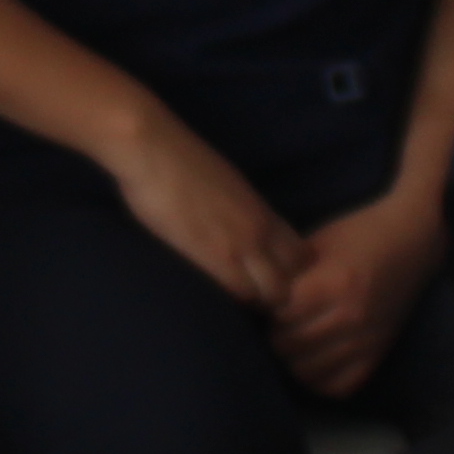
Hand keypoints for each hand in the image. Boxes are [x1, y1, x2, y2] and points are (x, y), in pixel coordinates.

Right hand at [97, 109, 304, 314]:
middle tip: (257, 300)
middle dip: (282, 293)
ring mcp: (242, 243)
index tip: (271, 281)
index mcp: (263, 209)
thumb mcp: (224, 184)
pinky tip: (222, 300)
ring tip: (240, 304)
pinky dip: (238, 302)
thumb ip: (238, 208)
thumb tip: (234, 224)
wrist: (153, 148)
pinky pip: (243, 293)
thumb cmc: (177, 161)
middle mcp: (261, 228)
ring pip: (275, 290)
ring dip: (261, 301)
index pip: (301, 253)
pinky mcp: (216, 256)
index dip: (291, 273)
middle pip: (296, 275)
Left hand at [265, 185, 440, 401]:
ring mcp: (366, 339)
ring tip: (293, 340)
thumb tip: (255, 302)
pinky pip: (339, 387)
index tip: (267, 302)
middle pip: (288, 346)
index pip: (278, 316)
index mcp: (332, 283)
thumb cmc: (359, 234)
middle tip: (277, 323)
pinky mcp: (378, 353)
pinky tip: (314, 360)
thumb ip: (288, 274)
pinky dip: (320, 379)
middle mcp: (350, 315)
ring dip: (293, 358)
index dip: (266, 310)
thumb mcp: (316, 243)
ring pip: (307, 371)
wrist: (412, 238)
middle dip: (275, 334)